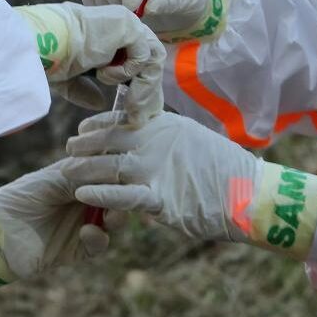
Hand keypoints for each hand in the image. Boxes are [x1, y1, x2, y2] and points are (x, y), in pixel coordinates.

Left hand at [0, 161, 117, 294]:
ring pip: (115, 221)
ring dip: (118, 216)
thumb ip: (81, 174)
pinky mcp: (78, 249)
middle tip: (126, 192)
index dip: (119, 169)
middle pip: (118, 196)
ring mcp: (84, 225)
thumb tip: (114, 168)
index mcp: (79, 179)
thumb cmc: (17, 198)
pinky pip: (99, 245)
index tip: (128, 165)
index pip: (108, 172)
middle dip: (124, 194)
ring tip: (112, 214)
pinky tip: (88, 232)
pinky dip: (98, 238)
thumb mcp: (50, 179)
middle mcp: (86, 200)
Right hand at [17, 3, 164, 122]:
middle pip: (149, 62)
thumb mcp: (68, 79)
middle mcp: (121, 28)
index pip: (137, 62)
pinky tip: (104, 75)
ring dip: (141, 87)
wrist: (44, 43)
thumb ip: (85, 89)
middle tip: (138, 117)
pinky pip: (143, 55)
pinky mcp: (129, 26)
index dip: (139, 89)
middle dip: (147, 93)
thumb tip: (99, 102)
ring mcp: (127, 25)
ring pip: (152, 60)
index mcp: (109, 38)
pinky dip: (127, 71)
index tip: (135, 114)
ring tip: (128, 105)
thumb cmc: (49, 57)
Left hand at [62, 112, 316, 259]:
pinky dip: (100, 194)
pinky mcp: (161, 197)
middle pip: (110, 141)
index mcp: (166, 126)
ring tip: (66, 174)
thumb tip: (151, 140)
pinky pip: (122, 195)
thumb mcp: (195, 142)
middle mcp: (158, 142)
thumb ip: (169, 141)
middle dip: (85, 146)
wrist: (251, 195)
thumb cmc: (226, 171)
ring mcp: (158, 168)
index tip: (82, 130)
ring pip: (110, 166)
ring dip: (85, 169)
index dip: (98, 125)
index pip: (122, 119)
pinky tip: (82, 194)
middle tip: (68, 152)